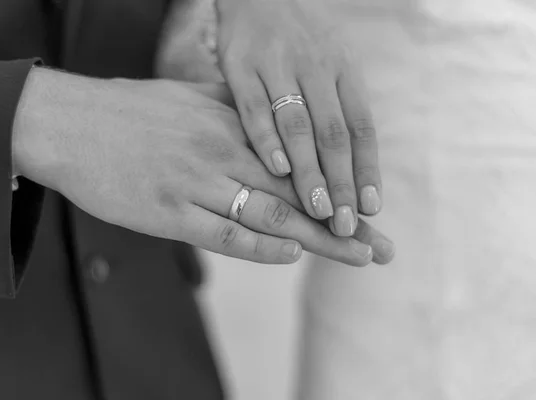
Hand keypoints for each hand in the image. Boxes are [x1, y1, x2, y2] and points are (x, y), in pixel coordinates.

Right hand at [13, 68, 393, 264]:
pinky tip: (292, 256)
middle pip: (295, 193)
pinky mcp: (169, 212)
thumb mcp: (187, 98)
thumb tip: (264, 117)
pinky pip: (224, 232)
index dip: (334, 191)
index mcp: (230, 125)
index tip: (367, 212)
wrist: (70, 124)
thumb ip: (230, 108)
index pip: (295, 164)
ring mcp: (196, 183)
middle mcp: (222, 153)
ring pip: (271, 214)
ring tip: (357, 256)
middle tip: (383, 247)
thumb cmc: (129, 112)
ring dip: (319, 240)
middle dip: (343, 224)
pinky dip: (261, 246)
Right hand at [216, 0, 381, 236]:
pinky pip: (255, 109)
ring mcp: (278, 67)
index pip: (361, 128)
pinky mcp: (241, 67)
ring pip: (299, 126)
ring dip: (309, 171)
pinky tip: (277, 170)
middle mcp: (316, 69)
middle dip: (341, 182)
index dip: (367, 169)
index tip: (370, 209)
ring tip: (318, 209)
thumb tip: (354, 167)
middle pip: (334, 134)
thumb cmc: (297, 42)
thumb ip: (336, 110)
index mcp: (343, 71)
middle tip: (345, 223)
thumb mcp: (328, 66)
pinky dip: (267, 139)